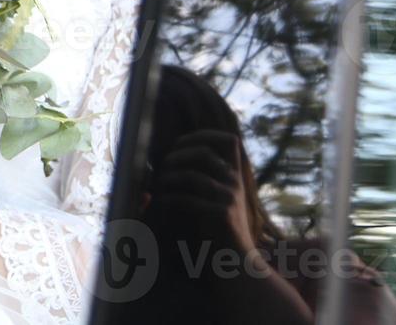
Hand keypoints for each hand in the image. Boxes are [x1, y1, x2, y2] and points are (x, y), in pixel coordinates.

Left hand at [144, 130, 254, 253]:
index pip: (230, 141)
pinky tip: (163, 202)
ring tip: (159, 185)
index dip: (205, 135)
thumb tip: (175, 158)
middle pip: (204, 153)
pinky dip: (170, 199)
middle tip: (164, 166)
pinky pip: (188, 199)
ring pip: (192, 176)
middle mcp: (236, 183)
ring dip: (169, 178)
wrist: (236, 261)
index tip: (181, 142)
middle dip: (178, 155)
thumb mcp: (221, 198)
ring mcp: (230, 198)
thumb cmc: (220, 229)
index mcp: (237, 175)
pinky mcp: (222, 214)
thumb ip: (208, 178)